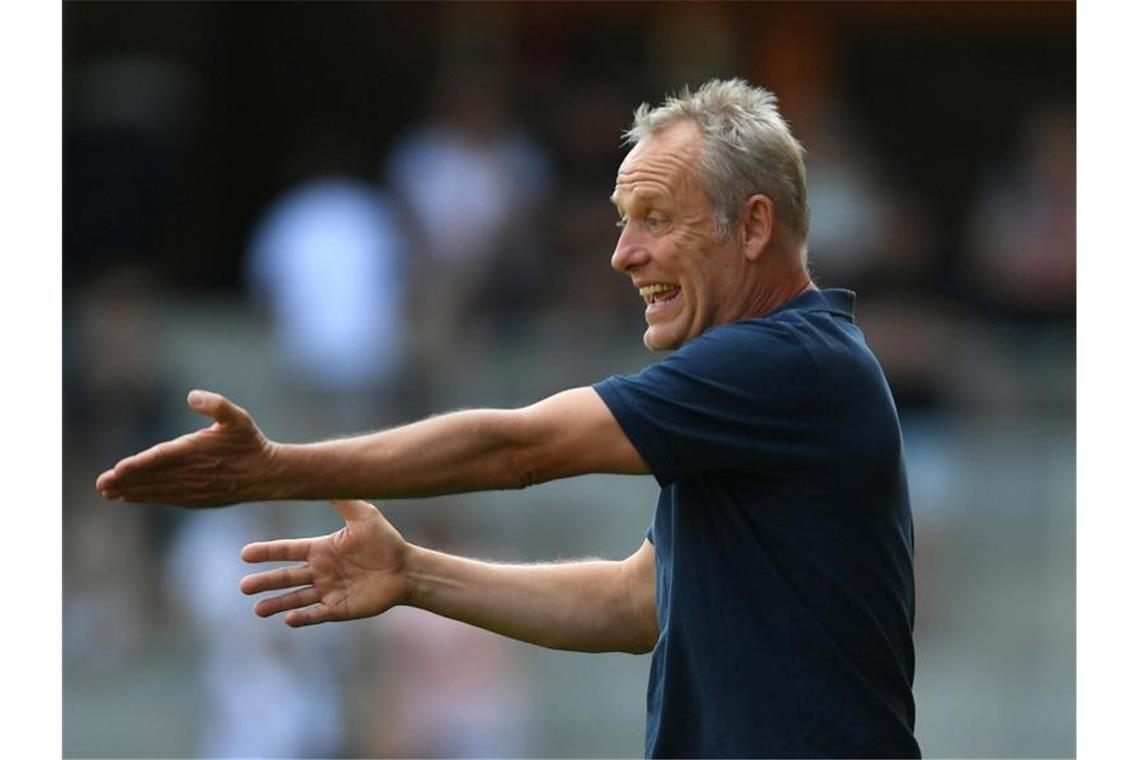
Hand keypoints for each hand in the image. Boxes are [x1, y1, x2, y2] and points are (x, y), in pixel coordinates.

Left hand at [95, 390, 278, 506]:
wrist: (267, 474)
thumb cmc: (249, 443)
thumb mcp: (238, 417)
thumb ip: (216, 404)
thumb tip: (191, 395)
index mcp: (198, 451)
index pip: (163, 458)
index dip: (139, 464)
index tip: (117, 469)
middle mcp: (193, 473)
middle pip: (153, 478)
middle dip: (126, 482)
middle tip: (100, 485)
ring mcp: (194, 489)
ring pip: (157, 491)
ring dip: (131, 492)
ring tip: (109, 493)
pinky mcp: (196, 499)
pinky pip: (167, 499)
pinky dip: (148, 498)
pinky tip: (131, 497)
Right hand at [239, 500, 410, 625]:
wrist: (407, 569)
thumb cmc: (386, 541)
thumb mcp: (363, 515)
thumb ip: (342, 499)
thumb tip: (323, 472)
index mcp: (321, 549)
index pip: (288, 551)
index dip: (267, 552)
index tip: (244, 553)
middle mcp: (320, 571)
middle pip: (286, 577)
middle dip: (265, 581)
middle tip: (243, 587)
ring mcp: (329, 591)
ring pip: (296, 598)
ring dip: (277, 602)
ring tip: (258, 609)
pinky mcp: (340, 609)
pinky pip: (317, 615)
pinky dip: (302, 617)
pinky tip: (289, 619)